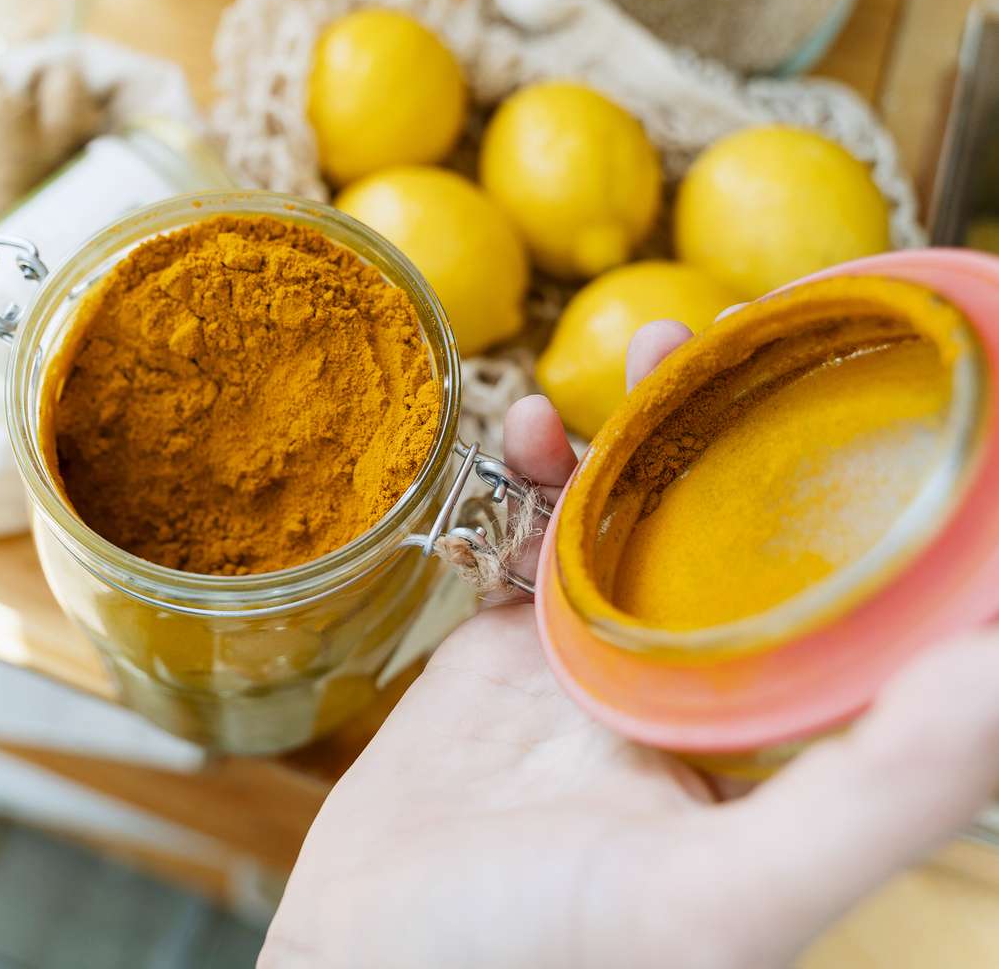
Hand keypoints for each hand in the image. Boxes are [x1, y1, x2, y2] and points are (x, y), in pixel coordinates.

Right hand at [263, 321, 998, 968]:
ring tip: (639, 352)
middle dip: (741, 428)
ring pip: (632, 515)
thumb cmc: (538, 959)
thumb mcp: (726, 901)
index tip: (873, 391)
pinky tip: (514, 432)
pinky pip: (525, 532)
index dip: (868, 495)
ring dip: (637, 428)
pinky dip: (523, 472)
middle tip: (735, 331)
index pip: (856, 602)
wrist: (361, 961)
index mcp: (773, 746)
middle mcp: (697, 693)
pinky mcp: (504, 646)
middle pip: (738, 531)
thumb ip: (877, 798)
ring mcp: (595, 662)